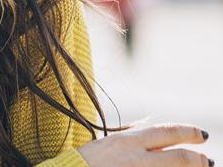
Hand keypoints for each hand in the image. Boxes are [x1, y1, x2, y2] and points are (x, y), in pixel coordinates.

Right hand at [77, 124, 212, 165]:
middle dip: (197, 160)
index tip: (202, 136)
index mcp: (128, 141)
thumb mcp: (111, 145)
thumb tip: (162, 143)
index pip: (166, 132)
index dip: (188, 132)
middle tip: (208, 162)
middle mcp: (135, 157)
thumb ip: (136, 143)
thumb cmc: (88, 163)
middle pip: (179, 158)